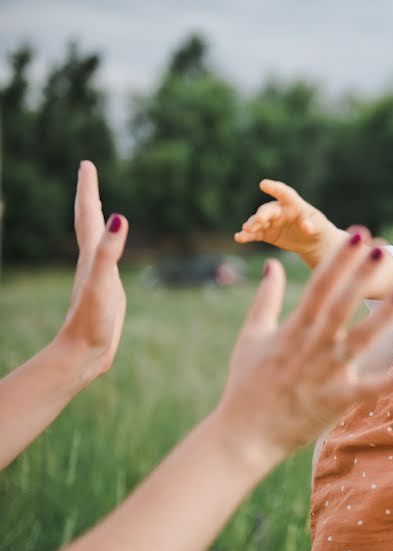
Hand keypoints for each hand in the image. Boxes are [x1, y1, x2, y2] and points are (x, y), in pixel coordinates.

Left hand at [55, 160, 127, 384]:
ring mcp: (98, 276)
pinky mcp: (106, 291)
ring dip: (96, 220)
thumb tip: (118, 217)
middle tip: (88, 173)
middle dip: (89, 196)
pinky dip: (109, 247)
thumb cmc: (92, 320)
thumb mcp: (102, 282)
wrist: (84, 354)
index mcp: (89, 256)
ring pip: (95, 240)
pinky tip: (111, 253)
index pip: (88, 214)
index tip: (86, 164)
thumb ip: (108, 250)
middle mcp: (90, 262)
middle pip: (88, 222)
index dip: (87, 188)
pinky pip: (107, 259)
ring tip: (100, 209)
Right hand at [214, 227, 392, 465]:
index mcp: (294, 329)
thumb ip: (266, 299)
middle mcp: (311, 346)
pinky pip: (364, 390)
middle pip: (340, 305)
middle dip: (360, 275)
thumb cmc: (247, 383)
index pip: (320, 285)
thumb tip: (273, 264)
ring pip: (358, 340)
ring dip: (383, 316)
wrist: (243, 434)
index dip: (340, 259)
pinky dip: (386, 382)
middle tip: (381, 247)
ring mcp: (324, 374)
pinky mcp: (334, 401)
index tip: (358, 233)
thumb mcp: (252, 336)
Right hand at [234, 179, 336, 262]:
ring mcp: (271, 221)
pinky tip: (238, 238)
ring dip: (252, 225)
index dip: (275, 188)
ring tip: (246, 230)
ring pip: (258, 221)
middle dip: (262, 214)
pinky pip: (254, 234)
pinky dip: (246, 236)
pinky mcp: (266, 233)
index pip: (285, 194)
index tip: (264, 184)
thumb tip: (307, 227)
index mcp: (293, 204)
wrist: (311, 240)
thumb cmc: (317, 228)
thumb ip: (312, 225)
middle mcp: (279, 210)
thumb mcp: (318, 226)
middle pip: (268, 210)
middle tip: (258, 220)